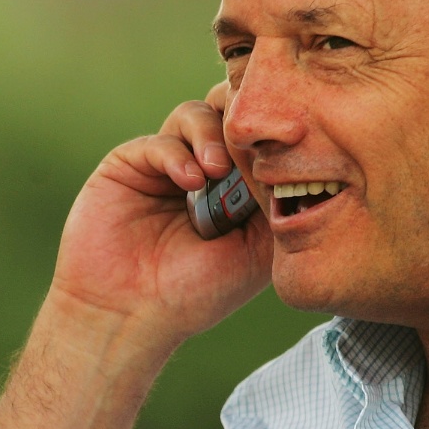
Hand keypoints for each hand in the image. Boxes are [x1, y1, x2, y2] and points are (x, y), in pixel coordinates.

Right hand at [49, 84, 270, 348]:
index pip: (259, 138)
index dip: (273, 133)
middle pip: (227, 113)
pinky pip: (159, 141)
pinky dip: (178, 154)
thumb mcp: (256, 252)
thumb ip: (275, 203)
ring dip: (212, 135)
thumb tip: (299, 159)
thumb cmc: (195, 294)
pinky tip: (191, 182)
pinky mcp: (129, 164)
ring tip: (219, 168)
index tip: (289, 144)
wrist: (129, 314)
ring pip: (195, 115)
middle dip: (242, 118)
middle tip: (254, 140)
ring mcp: (165, 165)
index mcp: (234, 188)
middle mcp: (201, 170)